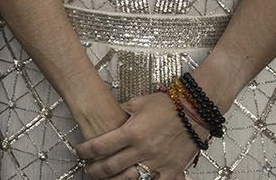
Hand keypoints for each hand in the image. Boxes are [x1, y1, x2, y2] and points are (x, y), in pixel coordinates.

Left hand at [75, 93, 197, 179]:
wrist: (196, 110)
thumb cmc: (167, 104)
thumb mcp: (137, 103)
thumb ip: (121, 112)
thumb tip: (109, 116)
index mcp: (131, 132)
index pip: (100, 146)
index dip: (85, 151)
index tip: (79, 152)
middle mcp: (142, 149)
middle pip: (110, 167)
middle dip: (94, 170)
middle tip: (88, 169)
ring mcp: (158, 162)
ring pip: (129, 179)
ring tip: (106, 178)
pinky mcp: (172, 169)